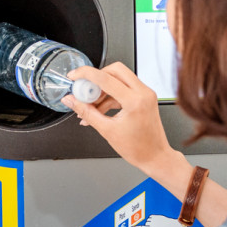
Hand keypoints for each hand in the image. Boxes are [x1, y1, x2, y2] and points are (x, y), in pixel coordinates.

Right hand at [62, 63, 179, 176]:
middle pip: (115, 70)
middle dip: (96, 77)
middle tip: (84, 89)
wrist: (155, 156)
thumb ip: (86, 112)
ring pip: (119, 78)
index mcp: (135, 101)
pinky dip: (110, 96)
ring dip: (102, 89)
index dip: (86, 74)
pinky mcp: (144, 97)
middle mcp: (143, 93)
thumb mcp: (106, 130)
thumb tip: (72, 101)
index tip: (74, 76)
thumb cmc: (138, 148)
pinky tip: (99, 109)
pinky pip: (124, 88)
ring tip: (90, 107)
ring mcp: (145, 93)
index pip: (106, 78)